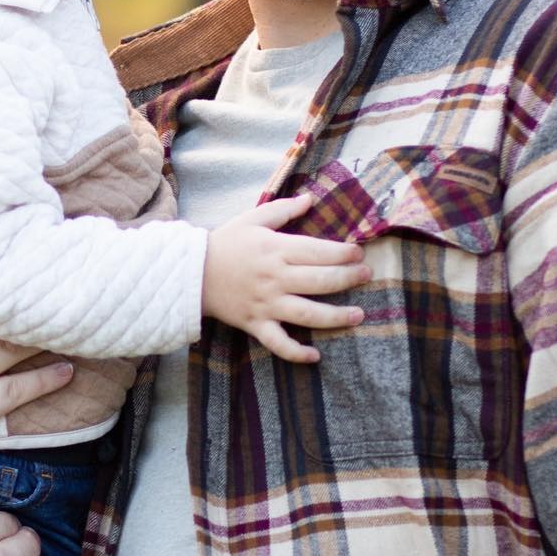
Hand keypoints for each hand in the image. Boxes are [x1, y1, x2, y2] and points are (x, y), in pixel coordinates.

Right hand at [201, 195, 369, 362]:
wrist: (190, 273)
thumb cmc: (224, 243)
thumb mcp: (252, 219)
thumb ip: (283, 210)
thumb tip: (311, 199)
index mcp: (276, 250)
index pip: (319, 251)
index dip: (344, 253)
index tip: (359, 253)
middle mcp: (275, 278)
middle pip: (321, 281)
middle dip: (349, 278)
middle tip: (366, 276)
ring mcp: (266, 304)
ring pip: (308, 314)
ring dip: (337, 317)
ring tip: (358, 315)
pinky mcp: (255, 324)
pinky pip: (278, 343)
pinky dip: (296, 353)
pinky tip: (315, 356)